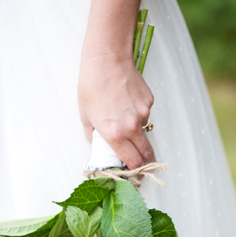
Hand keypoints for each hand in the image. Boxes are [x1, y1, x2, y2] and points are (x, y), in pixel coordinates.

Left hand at [77, 52, 153, 167]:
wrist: (106, 60)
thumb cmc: (92, 86)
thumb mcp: (86, 116)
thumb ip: (94, 135)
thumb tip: (100, 144)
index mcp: (114, 134)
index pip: (131, 160)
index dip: (134, 171)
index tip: (135, 176)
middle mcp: (132, 126)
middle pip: (145, 152)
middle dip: (145, 161)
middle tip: (143, 166)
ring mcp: (143, 113)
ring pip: (144, 131)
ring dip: (138, 134)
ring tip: (124, 121)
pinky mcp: (149, 101)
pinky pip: (145, 114)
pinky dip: (138, 115)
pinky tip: (127, 103)